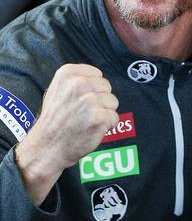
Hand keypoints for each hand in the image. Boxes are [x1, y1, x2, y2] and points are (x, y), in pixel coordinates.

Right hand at [15, 64, 118, 204]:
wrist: (47, 146)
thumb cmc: (54, 120)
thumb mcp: (57, 90)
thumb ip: (77, 80)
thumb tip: (98, 77)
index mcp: (67, 73)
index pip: (97, 75)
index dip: (92, 89)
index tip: (80, 99)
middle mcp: (79, 84)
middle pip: (107, 87)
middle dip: (99, 100)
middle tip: (83, 112)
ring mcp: (90, 100)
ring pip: (113, 102)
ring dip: (104, 113)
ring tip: (86, 120)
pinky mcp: (100, 117)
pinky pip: (114, 117)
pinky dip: (107, 126)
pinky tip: (91, 129)